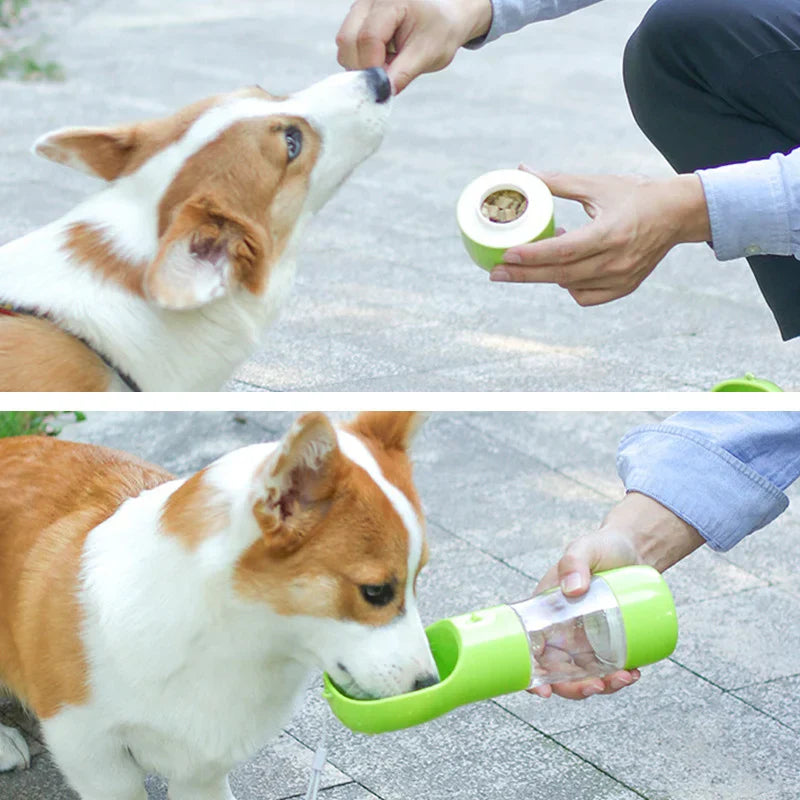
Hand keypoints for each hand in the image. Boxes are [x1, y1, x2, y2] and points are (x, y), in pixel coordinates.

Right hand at [336, 0, 492, 92]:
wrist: (445, 14)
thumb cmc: (440, 30)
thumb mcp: (428, 54)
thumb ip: (402, 74)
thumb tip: (380, 93)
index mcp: (392, 1)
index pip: (368, 38)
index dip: (373, 68)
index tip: (385, 85)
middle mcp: (370, 0)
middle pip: (347, 40)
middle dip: (363, 68)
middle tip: (386, 77)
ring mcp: (361, 7)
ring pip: (344, 43)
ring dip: (361, 64)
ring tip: (387, 65)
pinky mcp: (358, 18)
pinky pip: (348, 44)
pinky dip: (361, 58)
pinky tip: (382, 58)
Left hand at [491, 167, 711, 306]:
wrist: (678, 213)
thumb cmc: (636, 194)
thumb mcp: (597, 184)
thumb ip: (558, 182)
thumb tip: (523, 170)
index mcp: (610, 233)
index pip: (562, 251)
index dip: (531, 255)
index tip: (505, 255)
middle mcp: (616, 260)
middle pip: (560, 274)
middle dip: (523, 275)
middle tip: (494, 273)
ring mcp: (621, 278)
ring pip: (570, 286)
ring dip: (547, 274)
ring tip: (533, 257)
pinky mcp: (624, 287)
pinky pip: (586, 296)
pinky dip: (569, 285)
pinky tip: (563, 269)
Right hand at [529, 492, 704, 699]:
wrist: (636, 548)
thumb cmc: (602, 546)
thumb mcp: (584, 548)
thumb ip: (575, 561)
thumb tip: (573, 590)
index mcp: (544, 612)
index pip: (529, 650)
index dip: (531, 678)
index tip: (543, 693)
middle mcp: (561, 630)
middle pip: (558, 672)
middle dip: (576, 689)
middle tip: (598, 686)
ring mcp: (586, 637)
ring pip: (586, 674)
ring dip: (602, 686)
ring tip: (625, 677)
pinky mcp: (610, 640)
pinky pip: (609, 666)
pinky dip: (620, 677)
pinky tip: (634, 672)